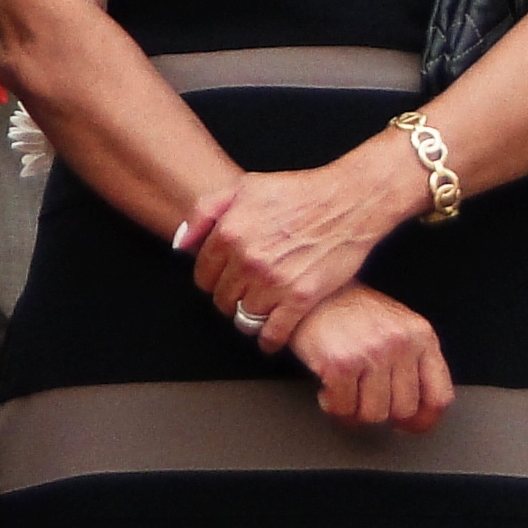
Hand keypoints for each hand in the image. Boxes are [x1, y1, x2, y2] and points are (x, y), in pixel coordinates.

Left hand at [183, 144, 420, 343]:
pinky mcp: (301, 298)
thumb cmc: (296, 191)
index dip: (210, 280)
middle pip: (221, 297)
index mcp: (229, 232)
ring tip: (252, 313)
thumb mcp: (242, 187)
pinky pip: (274, 332)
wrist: (346, 203)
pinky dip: (268, 340)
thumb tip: (181, 244)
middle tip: (238, 296)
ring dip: (245, 319)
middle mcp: (247, 259)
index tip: (219, 282)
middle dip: (227, 298)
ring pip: (244, 316)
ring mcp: (274, 281)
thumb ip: (204, 212)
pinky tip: (268, 339)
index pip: (203, 273)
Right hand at [285, 282, 453, 431]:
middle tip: (365, 402)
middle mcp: (399, 342)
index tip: (409, 426)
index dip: (423, 420)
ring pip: (375, 414)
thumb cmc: (346, 309)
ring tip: (345, 397)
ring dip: (356, 412)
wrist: (305, 292)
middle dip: (382, 412)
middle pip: (404, 409)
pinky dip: (334, 407)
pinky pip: (344, 408)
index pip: (439, 396)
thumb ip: (412, 360)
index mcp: (420, 334)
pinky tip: (328, 393)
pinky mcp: (340, 363)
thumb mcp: (393, 325)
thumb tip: (417, 408)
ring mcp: (371, 353)